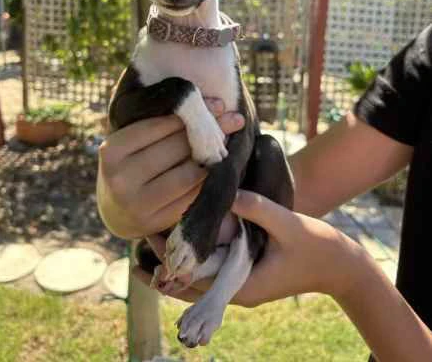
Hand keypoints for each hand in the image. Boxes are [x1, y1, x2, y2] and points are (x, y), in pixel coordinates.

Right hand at [97, 99, 244, 238]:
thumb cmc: (131, 163)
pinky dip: (207, 181)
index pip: (159, 125)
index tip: (219, 104)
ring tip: (225, 145)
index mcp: (112, 149)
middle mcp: (121, 178)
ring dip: (211, 158)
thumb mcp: (135, 140)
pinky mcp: (154, 223)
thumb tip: (218, 105)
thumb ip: (166, 121)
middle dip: (209, 132)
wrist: (115, 208)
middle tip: (234, 121)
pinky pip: (192, 197)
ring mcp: (137, 204)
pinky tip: (215, 170)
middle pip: (177, 148)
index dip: (192, 113)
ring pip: (189, 174)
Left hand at [134, 190, 363, 306]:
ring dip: (178, 260)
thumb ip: (257, 208)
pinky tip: (186, 236)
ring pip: (199, 277)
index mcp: (241, 287)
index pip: (192, 280)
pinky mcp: (246, 270)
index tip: (148, 235)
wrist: (340, 265)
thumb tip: (227, 191)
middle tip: (140, 235)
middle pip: (189, 283)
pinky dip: (196, 255)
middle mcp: (236, 289)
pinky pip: (213, 268)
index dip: (168, 261)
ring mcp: (240, 281)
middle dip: (164, 263)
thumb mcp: (287, 224)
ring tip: (152, 238)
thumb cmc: (316, 248)